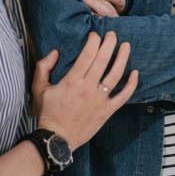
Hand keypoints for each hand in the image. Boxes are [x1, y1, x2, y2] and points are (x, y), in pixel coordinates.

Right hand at [31, 31, 137, 148]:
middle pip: (103, 60)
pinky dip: (131, 85)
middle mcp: (88, 88)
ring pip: (116, 75)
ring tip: (126, 46)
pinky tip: (136, 73)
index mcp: (72, 81)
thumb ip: (43, 68)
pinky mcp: (107, 111)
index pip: (87, 55)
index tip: (95, 35)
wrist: (56, 140)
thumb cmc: (47, 113)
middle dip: (109, 44)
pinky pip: (123, 96)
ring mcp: (100, 100)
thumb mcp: (38, 89)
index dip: (93, 41)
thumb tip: (55, 52)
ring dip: (122, 58)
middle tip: (112, 34)